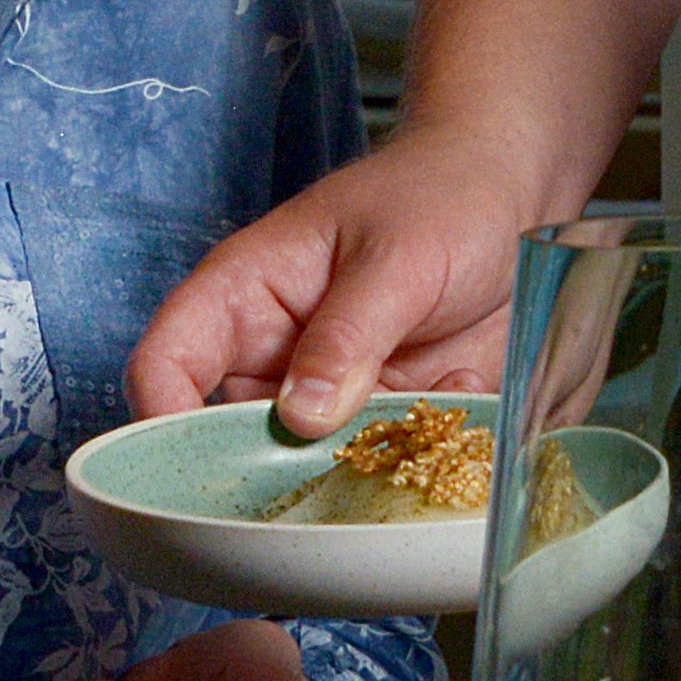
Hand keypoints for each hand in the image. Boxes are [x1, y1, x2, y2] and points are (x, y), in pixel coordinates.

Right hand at [123, 138, 543, 439]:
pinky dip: (422, 449)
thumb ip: (348, 335)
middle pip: (228, 437)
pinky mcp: (386, 418)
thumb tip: (298, 418)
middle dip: (267, 474)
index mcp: (246, 295)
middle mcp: (276, 354)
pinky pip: (384, 464)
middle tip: (323, 482)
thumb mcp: (397, 258)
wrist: (518, 200)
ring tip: (414, 428)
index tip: (194, 472)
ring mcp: (331, 393)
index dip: (162, 417)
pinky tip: (462, 388)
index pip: (169, 361)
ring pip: (309, 466)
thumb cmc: (440, 198)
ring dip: (357, 467)